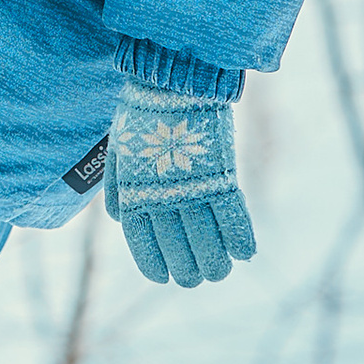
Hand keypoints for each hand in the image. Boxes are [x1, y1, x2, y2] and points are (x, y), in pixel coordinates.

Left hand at [104, 81, 255, 287]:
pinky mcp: (220, 176)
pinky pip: (232, 217)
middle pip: (176, 247)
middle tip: (197, 278)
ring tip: (219, 273)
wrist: (171, 84)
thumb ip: (118, 186)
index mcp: (134, 191)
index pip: (141, 242)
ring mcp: (192, 187)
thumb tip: (120, 218)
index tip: (164, 279)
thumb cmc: (143, 116)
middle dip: (187, 269)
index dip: (153, 265)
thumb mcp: (119, 150)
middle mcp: (161, 196)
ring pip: (205, 240)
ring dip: (215, 262)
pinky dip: (239, 237)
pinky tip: (245, 254)